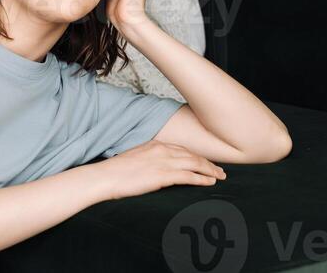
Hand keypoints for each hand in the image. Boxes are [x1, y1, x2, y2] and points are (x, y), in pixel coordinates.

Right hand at [91, 138, 226, 201]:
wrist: (107, 176)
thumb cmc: (117, 170)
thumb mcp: (136, 158)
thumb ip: (149, 159)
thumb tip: (156, 167)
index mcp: (156, 145)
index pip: (182, 149)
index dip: (196, 156)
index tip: (205, 161)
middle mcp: (162, 150)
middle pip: (192, 155)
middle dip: (208, 163)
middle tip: (220, 170)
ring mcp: (163, 162)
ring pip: (194, 164)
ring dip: (209, 170)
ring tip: (220, 176)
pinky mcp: (163, 176)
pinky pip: (188, 176)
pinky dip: (201, 178)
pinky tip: (209, 182)